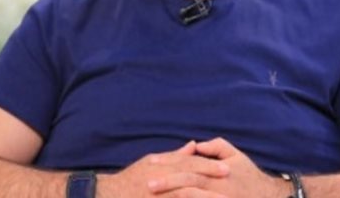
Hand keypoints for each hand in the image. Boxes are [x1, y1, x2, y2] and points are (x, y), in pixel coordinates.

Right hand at [98, 141, 230, 197]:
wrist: (109, 195)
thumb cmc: (131, 179)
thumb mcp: (151, 162)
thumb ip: (174, 156)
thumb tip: (193, 145)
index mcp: (161, 166)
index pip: (189, 164)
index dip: (209, 166)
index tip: (227, 169)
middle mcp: (160, 179)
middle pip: (189, 178)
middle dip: (210, 180)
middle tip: (230, 182)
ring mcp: (158, 194)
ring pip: (184, 195)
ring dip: (202, 196)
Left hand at [147, 138, 288, 197]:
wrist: (270, 197)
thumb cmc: (250, 176)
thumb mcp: (236, 156)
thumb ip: (216, 146)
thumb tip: (194, 145)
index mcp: (219, 170)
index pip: (190, 164)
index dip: (170, 162)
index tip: (151, 162)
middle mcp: (219, 185)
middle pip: (189, 183)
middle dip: (167, 183)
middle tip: (147, 184)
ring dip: (173, 197)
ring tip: (154, 197)